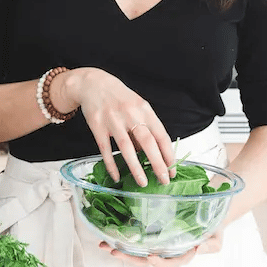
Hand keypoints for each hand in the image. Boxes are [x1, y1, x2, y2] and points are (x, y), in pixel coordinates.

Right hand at [56, 67, 174, 185]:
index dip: (168, 154)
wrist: (93, 84)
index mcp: (144, 109)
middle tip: (164, 181)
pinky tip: (116, 176)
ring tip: (143, 182)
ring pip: (126, 147)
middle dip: (157, 163)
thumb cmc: (119, 97)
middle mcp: (130, 114)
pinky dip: (111, 164)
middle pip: (147, 141)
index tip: (173, 170)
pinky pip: (105, 149)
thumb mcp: (137, 107)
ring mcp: (113, 120)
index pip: (161, 134)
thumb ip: (144, 128)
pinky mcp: (98, 126)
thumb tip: (150, 154)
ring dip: (136, 167)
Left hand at [98, 227, 223, 266]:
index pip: (170, 263)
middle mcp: (167, 251)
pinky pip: (139, 236)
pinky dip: (125, 236)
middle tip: (115, 251)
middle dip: (129, 257)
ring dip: (122, 248)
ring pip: (138, 249)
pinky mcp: (154, 230)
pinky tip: (112, 232)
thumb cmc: (213, 227)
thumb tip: (198, 247)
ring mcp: (159, 241)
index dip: (160, 263)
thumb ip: (209, 245)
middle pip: (146, 259)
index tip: (152, 257)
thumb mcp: (216, 238)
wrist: (211, 212)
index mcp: (182, 254)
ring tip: (106, 244)